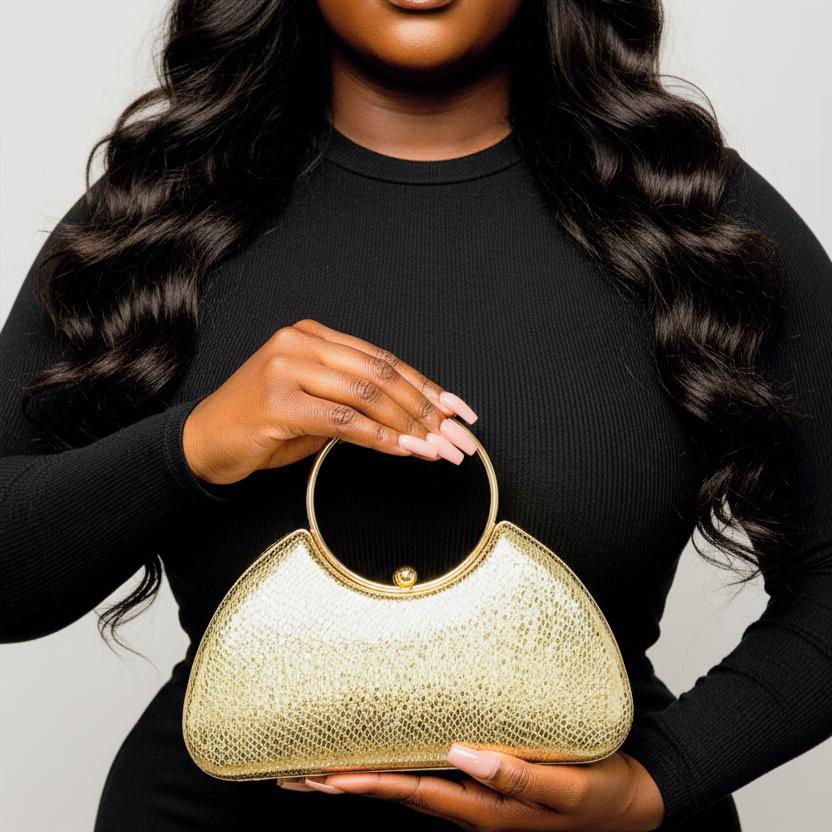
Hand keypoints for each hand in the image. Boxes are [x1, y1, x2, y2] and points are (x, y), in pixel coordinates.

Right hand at [182, 318, 478, 484]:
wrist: (202, 443)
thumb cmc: (259, 426)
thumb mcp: (313, 406)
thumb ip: (357, 403)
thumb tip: (415, 422)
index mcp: (312, 336)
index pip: (383, 359)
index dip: (426, 386)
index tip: (457, 409)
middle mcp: (300, 343)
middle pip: (382, 373)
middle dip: (427, 408)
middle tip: (457, 434)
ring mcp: (286, 368)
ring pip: (367, 393)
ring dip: (411, 425)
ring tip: (438, 447)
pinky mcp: (278, 402)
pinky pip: (344, 420)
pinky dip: (381, 437)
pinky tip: (405, 450)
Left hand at [282, 747, 664, 830]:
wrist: (631, 803)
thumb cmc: (601, 795)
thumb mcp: (564, 788)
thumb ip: (515, 773)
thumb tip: (460, 751)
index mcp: (486, 811)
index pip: (414, 794)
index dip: (368, 785)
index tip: (325, 777)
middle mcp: (474, 807)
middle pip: (400, 793)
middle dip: (348, 785)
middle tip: (298, 776)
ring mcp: (479, 798)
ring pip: (411, 785)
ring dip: (365, 778)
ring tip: (321, 771)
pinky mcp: (489, 783)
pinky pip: (433, 776)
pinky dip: (399, 769)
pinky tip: (385, 762)